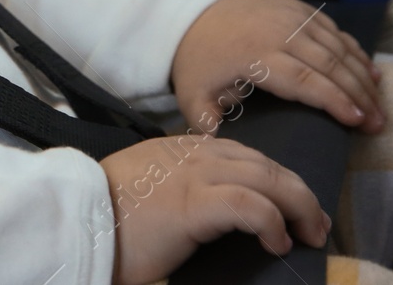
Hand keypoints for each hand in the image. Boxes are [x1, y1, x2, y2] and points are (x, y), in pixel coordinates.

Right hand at [101, 136, 330, 284]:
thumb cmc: (107, 217)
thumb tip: (212, 215)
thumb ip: (180, 190)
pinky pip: (251, 206)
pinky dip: (273, 222)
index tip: (296, 207)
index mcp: (183, 149)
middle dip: (300, 193)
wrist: (75, 222)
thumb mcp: (149, 192)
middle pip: (266, 164)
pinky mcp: (194, 204)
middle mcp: (194, 155)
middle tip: (317, 224)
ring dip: (299, 207)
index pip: (246, 155)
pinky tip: (278, 243)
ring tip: (310, 234)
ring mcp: (195, 176)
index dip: (279, 180)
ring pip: (268, 179)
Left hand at [171, 0, 383, 134]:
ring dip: (362, 75)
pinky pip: (331, 29)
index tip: (359, 122)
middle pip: (329, 63)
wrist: (190, 15)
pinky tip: (370, 72)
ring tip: (380, 104)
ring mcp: (288, 13)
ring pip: (336, 45)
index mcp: (255, 54)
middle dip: (359, 94)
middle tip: (379, 123)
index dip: (335, 101)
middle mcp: (276, 30)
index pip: (304, 80)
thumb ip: (207, 125)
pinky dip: (353, 51)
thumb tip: (220, 150)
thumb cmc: (198, 63)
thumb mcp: (193, 96)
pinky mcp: (294, 4)